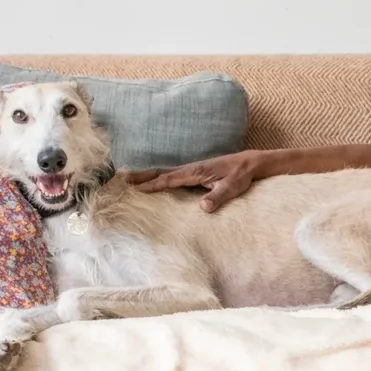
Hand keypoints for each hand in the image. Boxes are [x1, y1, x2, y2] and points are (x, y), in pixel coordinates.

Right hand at [124, 150, 263, 211]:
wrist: (249, 163)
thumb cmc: (241, 175)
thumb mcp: (232, 187)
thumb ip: (218, 197)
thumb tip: (204, 207)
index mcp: (195, 172)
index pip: (168, 179)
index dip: (152, 185)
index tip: (135, 190)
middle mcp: (189, 169)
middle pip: (160, 172)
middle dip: (141, 176)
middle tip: (121, 179)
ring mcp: (191, 170)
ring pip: (164, 172)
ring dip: (147, 175)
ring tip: (129, 180)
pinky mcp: (194, 173)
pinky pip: (171, 175)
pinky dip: (158, 177)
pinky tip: (153, 182)